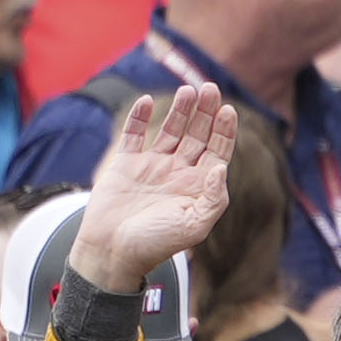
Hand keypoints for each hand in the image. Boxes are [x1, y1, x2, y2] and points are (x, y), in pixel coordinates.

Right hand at [68, 81, 236, 293]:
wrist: (112, 252)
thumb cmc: (155, 244)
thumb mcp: (194, 226)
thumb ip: (213, 199)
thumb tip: (220, 168)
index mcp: (197, 186)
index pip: (217, 151)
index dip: (224, 131)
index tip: (228, 110)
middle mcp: (178, 172)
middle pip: (197, 135)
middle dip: (205, 112)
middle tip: (210, 88)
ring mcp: (152, 166)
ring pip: (170, 130)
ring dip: (180, 111)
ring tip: (189, 91)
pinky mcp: (125, 163)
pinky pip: (134, 134)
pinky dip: (140, 117)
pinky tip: (148, 101)